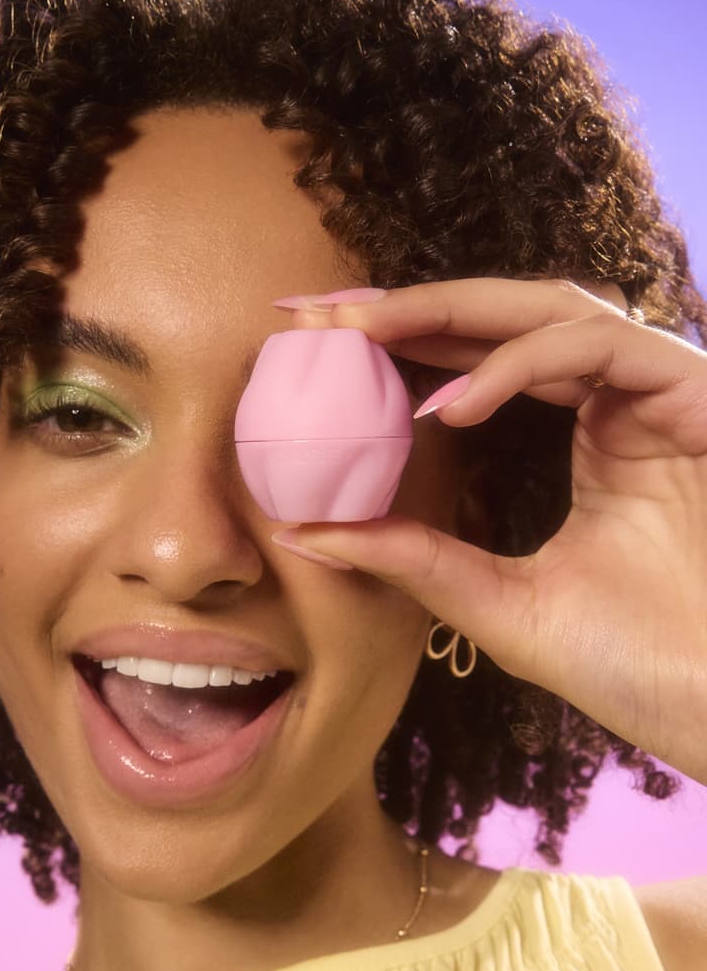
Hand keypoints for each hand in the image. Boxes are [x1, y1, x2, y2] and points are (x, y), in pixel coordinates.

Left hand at [269, 278, 706, 784]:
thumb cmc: (628, 662)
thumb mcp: (495, 601)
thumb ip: (412, 559)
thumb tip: (302, 531)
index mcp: (586, 436)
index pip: (486, 361)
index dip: (406, 341)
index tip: (317, 339)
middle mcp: (619, 401)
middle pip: (509, 317)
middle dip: (412, 309)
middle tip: (319, 313)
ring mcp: (657, 391)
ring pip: (551, 309)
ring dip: (452, 315)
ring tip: (363, 334)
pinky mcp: (693, 392)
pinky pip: (596, 349)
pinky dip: (519, 365)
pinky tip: (450, 408)